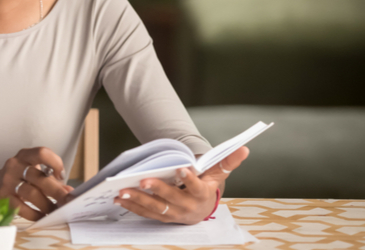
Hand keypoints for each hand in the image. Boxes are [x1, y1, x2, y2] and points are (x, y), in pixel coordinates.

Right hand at [0, 147, 73, 220]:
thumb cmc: (18, 177)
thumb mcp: (32, 171)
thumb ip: (50, 179)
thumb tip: (69, 191)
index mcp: (24, 156)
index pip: (41, 153)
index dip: (55, 163)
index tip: (61, 176)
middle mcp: (14, 165)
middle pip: (39, 177)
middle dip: (56, 191)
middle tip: (67, 201)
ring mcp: (7, 181)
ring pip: (31, 193)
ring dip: (46, 204)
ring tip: (55, 211)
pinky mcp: (3, 197)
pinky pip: (21, 207)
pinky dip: (34, 214)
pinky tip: (42, 216)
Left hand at [113, 146, 249, 224]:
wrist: (202, 209)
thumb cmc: (207, 186)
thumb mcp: (217, 174)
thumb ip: (228, 161)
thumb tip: (245, 148)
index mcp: (203, 195)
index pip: (197, 187)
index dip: (190, 179)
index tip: (181, 168)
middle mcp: (188, 207)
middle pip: (171, 199)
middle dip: (156, 190)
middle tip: (142, 181)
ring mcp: (173, 214)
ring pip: (155, 208)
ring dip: (138, 200)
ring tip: (123, 191)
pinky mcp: (161, 217)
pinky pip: (145, 213)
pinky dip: (132, 207)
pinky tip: (119, 199)